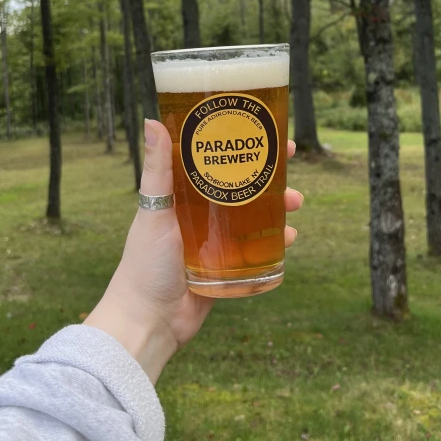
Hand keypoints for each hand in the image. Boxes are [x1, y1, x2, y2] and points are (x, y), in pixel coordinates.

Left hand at [85, 119, 302, 383]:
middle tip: (290, 165)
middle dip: (268, 173)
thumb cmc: (144, 264)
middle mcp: (199, 214)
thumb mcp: (153, 211)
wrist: (148, 321)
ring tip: (296, 203)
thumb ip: (156, 170)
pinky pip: (257, 249)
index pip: (213, 159)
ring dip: (278, 206)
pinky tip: (291, 238)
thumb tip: (152, 120)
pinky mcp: (227, 267)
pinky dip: (276, 241)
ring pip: (254, 215)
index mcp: (181, 195)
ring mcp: (215, 241)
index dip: (239, 143)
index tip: (263, 129)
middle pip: (240, 185)